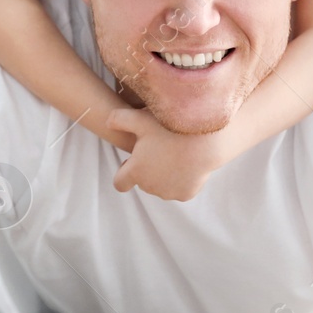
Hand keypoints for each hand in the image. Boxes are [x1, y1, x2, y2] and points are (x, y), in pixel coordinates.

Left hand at [106, 107, 233, 201]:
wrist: (205, 139)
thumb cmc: (170, 127)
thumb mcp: (140, 118)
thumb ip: (119, 119)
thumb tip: (107, 122)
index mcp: (135, 172)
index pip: (120, 183)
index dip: (124, 172)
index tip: (132, 160)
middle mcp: (149, 187)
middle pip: (143, 182)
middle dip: (146, 170)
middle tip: (158, 150)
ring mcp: (168, 192)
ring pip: (161, 187)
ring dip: (163, 176)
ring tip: (173, 154)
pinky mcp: (186, 194)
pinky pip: (179, 189)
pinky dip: (181, 180)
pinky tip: (186, 163)